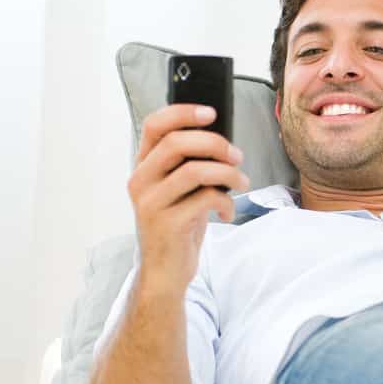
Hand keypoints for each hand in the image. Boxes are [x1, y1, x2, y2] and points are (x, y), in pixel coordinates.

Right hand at [127, 104, 249, 291]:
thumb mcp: (181, 190)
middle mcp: (140, 181)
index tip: (211, 112)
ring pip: (195, 171)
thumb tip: (223, 141)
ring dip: (228, 174)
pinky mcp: (166, 223)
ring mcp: (151, 202)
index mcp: (143, 166)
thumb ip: (191, 164)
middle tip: (237, 156)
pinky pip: (205, 199)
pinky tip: (227, 211)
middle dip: (215, 144)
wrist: (165, 271)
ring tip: (241, 183)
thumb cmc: (179, 225)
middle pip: (177, 143)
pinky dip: (225, 202)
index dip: (182, 113)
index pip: (154, 126)